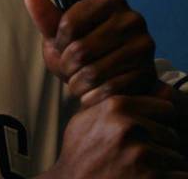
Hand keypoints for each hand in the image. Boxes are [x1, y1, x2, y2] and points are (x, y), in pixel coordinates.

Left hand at [25, 0, 164, 107]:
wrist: (113, 75)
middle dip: (67, 65)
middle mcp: (132, 18)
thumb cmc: (83, 50)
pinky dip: (92, 95)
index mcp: (111, 0)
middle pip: (80, 49)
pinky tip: (92, 91)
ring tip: (79, 80)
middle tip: (70, 68)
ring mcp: (144, 46)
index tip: (63, 46)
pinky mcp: (147, 73)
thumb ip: (46, 17)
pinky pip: (108, 89)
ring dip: (77, 82)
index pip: (68, 23)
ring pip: (93, 72)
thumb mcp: (61, 34)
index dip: (59, 41)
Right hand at [44, 95, 187, 178]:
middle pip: (172, 135)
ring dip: (164, 167)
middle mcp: (130, 126)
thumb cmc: (79, 156)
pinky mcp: (153, 177)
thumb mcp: (85, 121)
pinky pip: (179, 176)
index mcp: (116, 107)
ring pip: (176, 158)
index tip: (148, 135)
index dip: (159, 122)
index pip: (165, 107)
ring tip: (138, 171)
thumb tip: (149, 87)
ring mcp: (142, 153)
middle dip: (161, 147)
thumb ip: (111, 104)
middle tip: (139, 159)